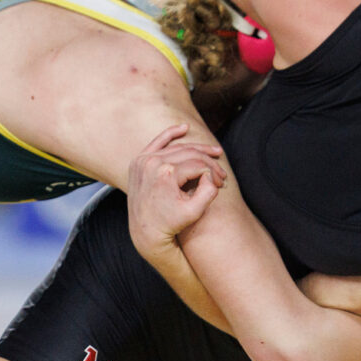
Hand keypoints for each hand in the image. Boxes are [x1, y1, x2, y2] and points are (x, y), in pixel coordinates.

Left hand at [126, 124, 225, 252]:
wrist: (145, 231)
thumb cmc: (171, 223)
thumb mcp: (194, 212)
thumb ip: (208, 192)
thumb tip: (212, 176)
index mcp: (165, 173)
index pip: (198, 165)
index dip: (213, 173)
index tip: (221, 183)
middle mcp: (152, 163)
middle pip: (189, 154)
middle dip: (209, 163)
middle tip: (221, 172)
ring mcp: (143, 160)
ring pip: (177, 148)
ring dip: (196, 149)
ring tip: (214, 152)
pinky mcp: (139, 161)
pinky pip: (157, 142)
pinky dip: (171, 134)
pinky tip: (184, 128)